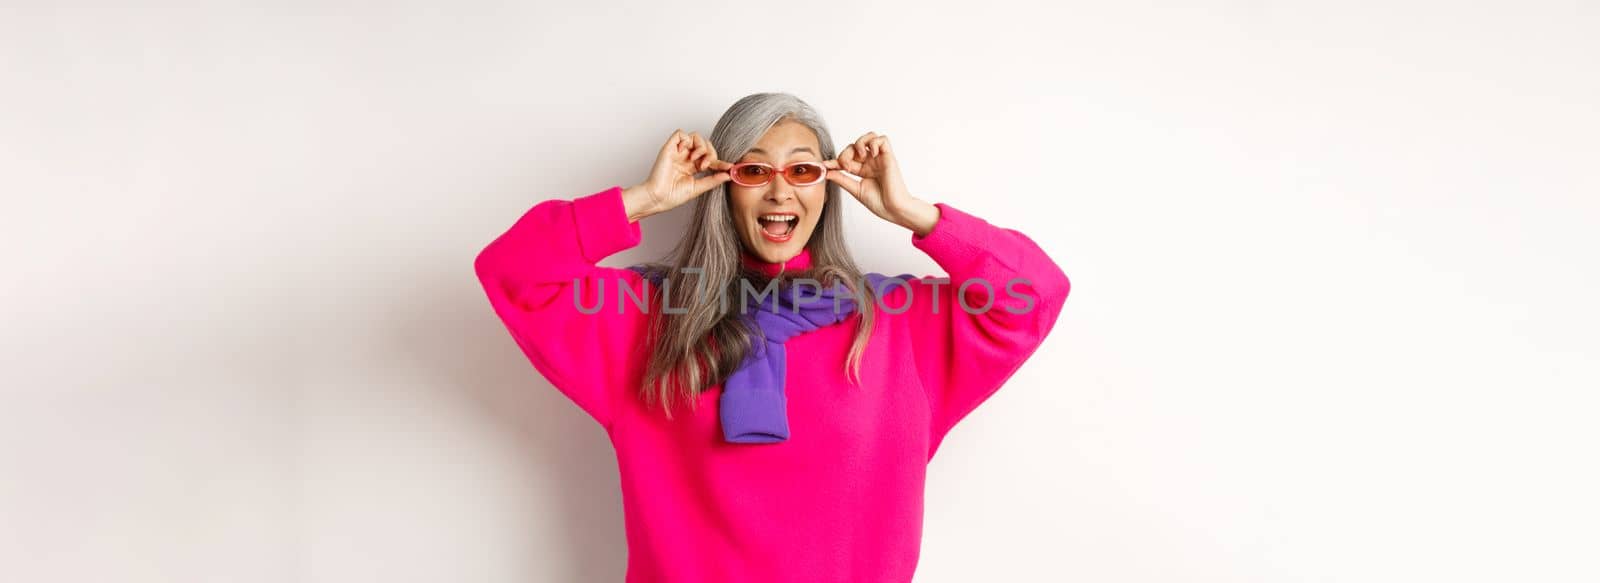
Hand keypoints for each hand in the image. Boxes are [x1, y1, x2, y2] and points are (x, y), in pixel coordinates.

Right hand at [624, 129, 731, 220]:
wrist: (658, 198)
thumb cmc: (672, 196)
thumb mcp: (698, 188)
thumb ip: (713, 180)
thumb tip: (728, 175)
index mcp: (693, 167)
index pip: (710, 159)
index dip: (720, 162)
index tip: (729, 167)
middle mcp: (686, 157)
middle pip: (705, 144)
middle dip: (710, 153)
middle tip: (706, 166)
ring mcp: (678, 152)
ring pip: (695, 136)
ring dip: (700, 147)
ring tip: (695, 160)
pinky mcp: (669, 148)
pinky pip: (680, 133)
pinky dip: (685, 140)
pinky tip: (683, 152)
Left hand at [823, 132, 938, 235]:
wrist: (894, 209)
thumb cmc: (880, 203)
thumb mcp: (856, 190)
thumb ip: (842, 179)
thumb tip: (827, 172)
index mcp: (863, 170)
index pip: (846, 159)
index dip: (835, 161)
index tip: (825, 165)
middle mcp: (871, 162)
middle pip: (854, 146)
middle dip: (845, 153)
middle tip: (846, 166)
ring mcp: (880, 159)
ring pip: (869, 137)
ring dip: (860, 143)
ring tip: (859, 156)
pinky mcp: (889, 156)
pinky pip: (882, 139)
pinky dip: (874, 143)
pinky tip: (872, 155)